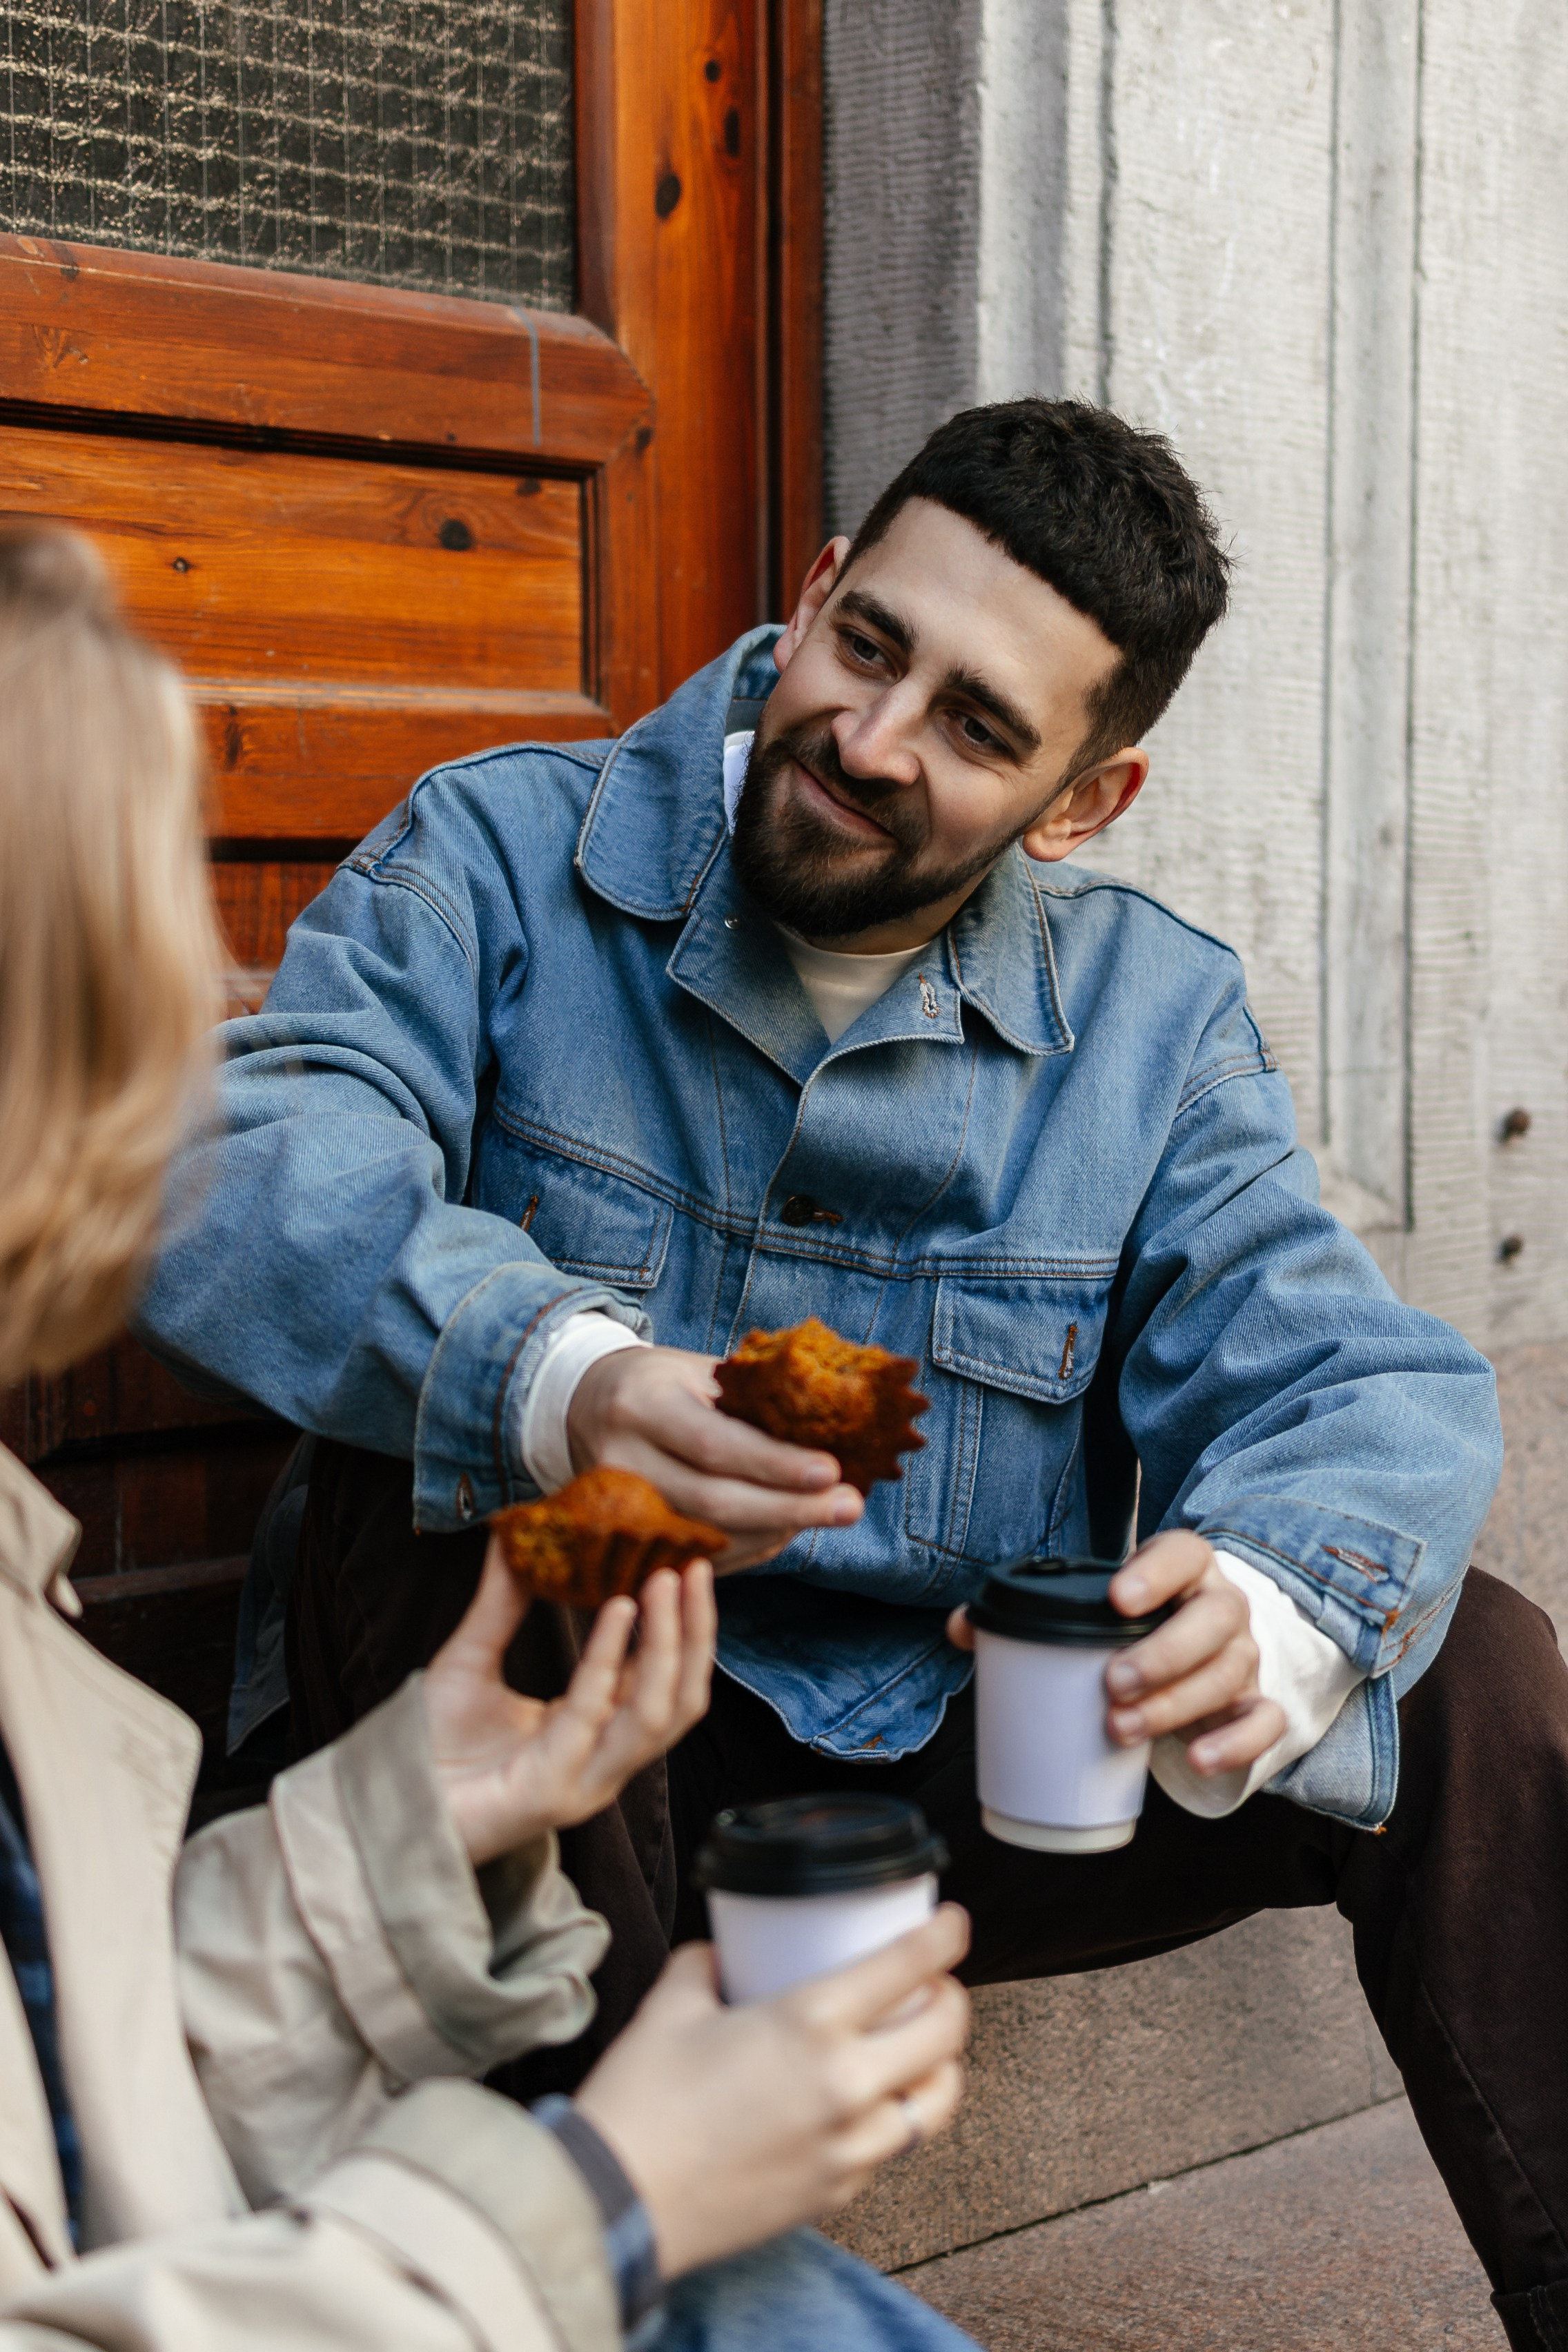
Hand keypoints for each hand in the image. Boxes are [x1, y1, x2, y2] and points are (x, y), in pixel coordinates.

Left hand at [422, 1536, 715, 1865]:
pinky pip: (592, 1714)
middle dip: (695, 1631)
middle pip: (679, 1698)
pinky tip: (617, 1609)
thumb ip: (500, 1604)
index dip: (681, 1626)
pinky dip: (609, 1657)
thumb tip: (513, 1538)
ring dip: (669, 1641)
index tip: (686, 1567)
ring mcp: (582, 1780)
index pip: (661, 1679)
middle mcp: (601, 1760)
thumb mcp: (471, 1659)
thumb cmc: (429, 1745)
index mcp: (593, 1732)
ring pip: (656, 1711)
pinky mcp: (551, 1789)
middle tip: (693, 1568)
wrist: (386, 1803)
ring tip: (666, 1581)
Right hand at [566, 1342, 862, 1570]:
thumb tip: (827, 1423)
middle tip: (849, 1507)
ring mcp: (619, 1511)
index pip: (712, 1444)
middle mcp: (620, 1462)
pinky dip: (750, 1546)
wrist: (584, 1406)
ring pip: (709, 1538)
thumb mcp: (695, 1370)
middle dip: (789, 1508)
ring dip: (777, 1530)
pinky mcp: (627, 1542)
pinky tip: (787, 1529)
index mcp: (640, 1406)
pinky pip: (699, 1557)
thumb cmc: (657, 1382)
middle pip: (713, 1501)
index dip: (773, 1464)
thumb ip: (749, 1397)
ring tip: (828, 1514)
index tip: (830, 1471)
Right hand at [576, 1907, 971, 2278]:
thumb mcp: (670, 2007)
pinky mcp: (836, 2194)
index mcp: (810, 2023)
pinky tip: (871, 2105)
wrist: (619, 2203)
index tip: (954, 1924)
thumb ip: (703, 1967)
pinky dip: (895, 2120)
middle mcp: (845, 2085)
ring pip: (935, 2103)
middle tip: (937, 1984)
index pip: (909, 1967)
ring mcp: (848, 2148)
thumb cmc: (641, 2102)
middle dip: (953, 1999)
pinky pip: (891, 2150)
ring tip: (922, 2049)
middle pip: (945, 2035)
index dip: (944, 1937)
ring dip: (940, 2067)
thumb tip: (718, 1955)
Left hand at [944, 1531, 1285, 1777]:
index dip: (1156, 1572)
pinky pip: (1262, 1722)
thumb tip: (961, 1629)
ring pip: (1228, 1673)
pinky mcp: (1256, 1704)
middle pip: (1213, 1620)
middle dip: (1163, 1653)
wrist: (1205, 1652)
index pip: (1183, 1554)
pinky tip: (1198, 1758)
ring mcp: (1244, 1657)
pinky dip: (1235, 1742)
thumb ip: (1031, 1615)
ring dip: (1177, 1704)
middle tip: (1112, 1683)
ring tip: (1121, 1728)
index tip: (1119, 1598)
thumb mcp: (1097, 1611)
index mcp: (1185, 1572)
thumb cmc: (1136, 1628)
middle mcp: (1222, 1608)